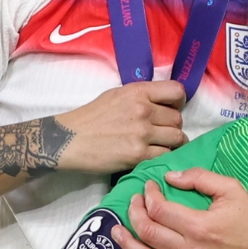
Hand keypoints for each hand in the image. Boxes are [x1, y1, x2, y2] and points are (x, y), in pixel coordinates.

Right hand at [54, 81, 188, 174]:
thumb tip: (164, 103)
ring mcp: (142, 133)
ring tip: (161, 145)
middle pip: (178, 119)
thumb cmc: (91, 117)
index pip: (176, 91)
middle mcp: (143, 110)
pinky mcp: (138, 154)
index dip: (179, 101)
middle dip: (173, 126)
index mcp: (137, 92)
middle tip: (162, 132)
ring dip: (173, 143)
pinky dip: (164, 157)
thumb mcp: (116, 96)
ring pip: (177, 138)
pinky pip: (165, 155)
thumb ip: (141, 96)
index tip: (174, 108)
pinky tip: (154, 156)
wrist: (68, 140)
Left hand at [113, 172, 247, 248]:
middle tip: (133, 202)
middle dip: (134, 213)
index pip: (159, 209)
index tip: (149, 187)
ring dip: (127, 244)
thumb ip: (199, 178)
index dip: (148, 195)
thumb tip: (169, 177)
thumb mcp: (231, 189)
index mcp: (198, 225)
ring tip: (117, 232)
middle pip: (148, 232)